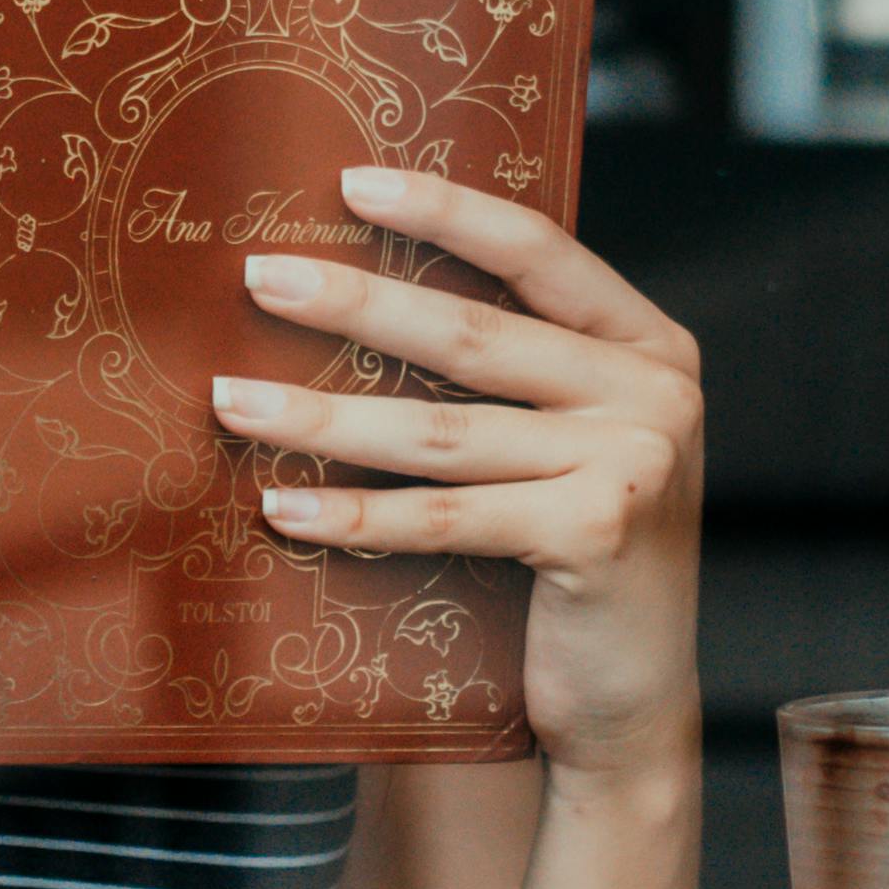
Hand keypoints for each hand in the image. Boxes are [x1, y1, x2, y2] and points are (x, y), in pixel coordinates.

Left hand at [212, 165, 702, 785]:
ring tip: (233, 399)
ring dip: (324, 414)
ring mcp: (634, 461)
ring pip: (443, 430)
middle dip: (355, 303)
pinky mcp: (597, 532)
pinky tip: (282, 503)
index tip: (349, 183)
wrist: (628, 705)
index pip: (539, 252)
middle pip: (474, 335)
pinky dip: (356, 510)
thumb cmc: (572, 563)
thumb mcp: (571, 445)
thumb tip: (364, 288)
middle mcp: (656, 392)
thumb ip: (518, 375)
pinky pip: (446, 514)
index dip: (445, 211)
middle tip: (259, 277)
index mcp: (651, 346)